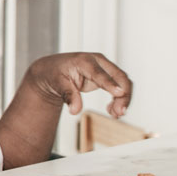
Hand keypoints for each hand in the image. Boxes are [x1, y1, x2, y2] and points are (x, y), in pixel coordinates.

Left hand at [14, 51, 132, 118]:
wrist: (53, 70)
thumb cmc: (54, 74)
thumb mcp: (57, 84)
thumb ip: (68, 96)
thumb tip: (75, 110)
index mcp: (84, 61)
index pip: (99, 73)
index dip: (110, 83)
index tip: (120, 94)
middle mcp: (98, 61)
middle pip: (119, 76)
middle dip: (123, 95)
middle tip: (119, 112)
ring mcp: (104, 68)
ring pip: (123, 82)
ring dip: (123, 99)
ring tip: (115, 114)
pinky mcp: (107, 76)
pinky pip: (120, 86)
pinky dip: (120, 99)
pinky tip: (112, 110)